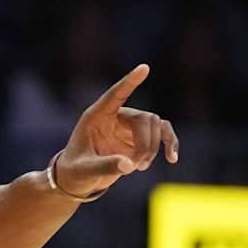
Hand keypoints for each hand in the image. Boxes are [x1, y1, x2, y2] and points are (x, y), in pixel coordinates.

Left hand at [53, 64, 179, 197]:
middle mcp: (115, 116)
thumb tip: (130, 165)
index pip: (116, 95)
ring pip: (156, 126)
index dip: (129, 82)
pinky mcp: (139, 138)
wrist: (78, 179)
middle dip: (146, 144)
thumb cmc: (75, 171)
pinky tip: (172, 159)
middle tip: (136, 166)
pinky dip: (169, 144)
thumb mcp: (85, 170)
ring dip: (153, 147)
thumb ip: (105, 166)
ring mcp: (128, 126)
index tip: (144, 68)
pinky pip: (162, 133)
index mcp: (96, 117)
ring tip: (140, 167)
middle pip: (144, 118)